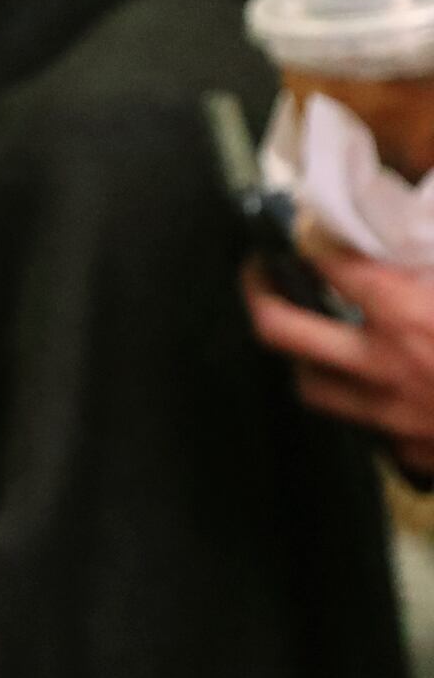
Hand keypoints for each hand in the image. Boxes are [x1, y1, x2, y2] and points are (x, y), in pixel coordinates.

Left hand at [250, 243, 433, 471]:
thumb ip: (431, 258)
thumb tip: (420, 238)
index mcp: (407, 314)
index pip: (329, 261)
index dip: (307, 235)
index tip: (301, 224)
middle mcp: (387, 365)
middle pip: (282, 329)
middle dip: (260, 295)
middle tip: (260, 275)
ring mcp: (395, 415)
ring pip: (312, 387)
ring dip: (304, 360)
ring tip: (305, 335)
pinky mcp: (415, 454)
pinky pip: (367, 430)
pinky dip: (365, 409)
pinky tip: (375, 390)